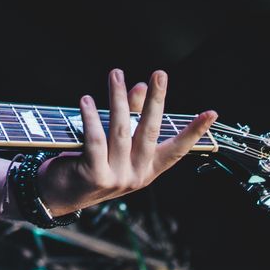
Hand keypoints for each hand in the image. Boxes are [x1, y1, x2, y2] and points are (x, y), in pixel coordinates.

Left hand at [34, 69, 216, 213]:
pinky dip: (92, 117)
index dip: (194, 131)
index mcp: (147, 170)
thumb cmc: (87, 164)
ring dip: (118, 98)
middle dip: (156, 100)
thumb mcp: (114, 144)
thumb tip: (140, 86)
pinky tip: (87, 99)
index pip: (177, 150)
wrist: (56, 196)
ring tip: (115, 74)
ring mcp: (118, 178)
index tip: (212, 113)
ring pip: (121, 130)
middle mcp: (137, 176)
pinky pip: (96, 139)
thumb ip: (130, 117)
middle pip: (150, 132)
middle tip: (160, 74)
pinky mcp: (96, 175)